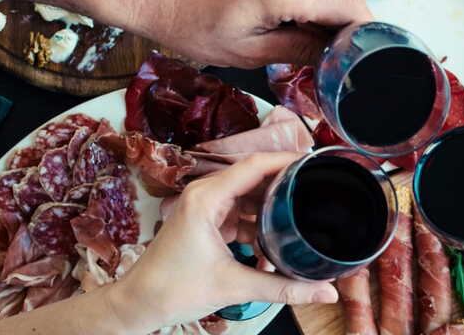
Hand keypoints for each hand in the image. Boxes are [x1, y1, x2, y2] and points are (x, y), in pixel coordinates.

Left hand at [105, 153, 337, 333]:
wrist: (138, 304)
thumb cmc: (172, 290)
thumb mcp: (235, 286)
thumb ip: (284, 288)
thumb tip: (325, 292)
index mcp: (206, 198)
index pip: (254, 165)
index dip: (286, 159)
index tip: (314, 160)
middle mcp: (205, 193)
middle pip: (255, 177)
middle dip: (286, 185)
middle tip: (317, 190)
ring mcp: (206, 205)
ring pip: (250, 196)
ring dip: (273, 210)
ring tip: (300, 220)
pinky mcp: (207, 219)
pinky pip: (242, 213)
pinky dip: (259, 226)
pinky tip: (274, 244)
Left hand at [113, 0, 372, 67]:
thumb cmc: (189, 23)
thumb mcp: (247, 51)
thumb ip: (300, 51)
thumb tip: (334, 60)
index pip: (351, 6)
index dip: (365, 36)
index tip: (362, 61)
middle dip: (354, 25)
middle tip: (344, 60)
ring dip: (335, 12)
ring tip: (323, 46)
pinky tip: (304, 24)